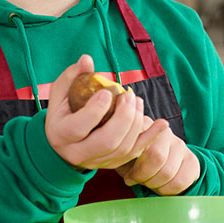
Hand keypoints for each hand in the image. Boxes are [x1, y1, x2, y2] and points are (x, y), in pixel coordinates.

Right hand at [44, 55, 148, 170]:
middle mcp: (79, 153)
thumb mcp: (61, 93)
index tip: (108, 91)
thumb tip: (87, 59)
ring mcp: (98, 161)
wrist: (63, 143)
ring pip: (123, 148)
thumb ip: (73, 76)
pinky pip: (135, 153)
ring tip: (137, 100)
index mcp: (62, 134)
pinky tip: (162, 123)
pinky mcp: (113, 163)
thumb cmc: (63, 112)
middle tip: (128, 95)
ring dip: (135, 123)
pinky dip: (151, 137)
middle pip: (107, 141)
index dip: (95, 110)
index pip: (79, 127)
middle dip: (123, 117)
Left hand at [116, 120, 200, 195]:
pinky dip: (170, 190)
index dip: (136, 169)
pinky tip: (163, 186)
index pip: (143, 146)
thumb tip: (127, 170)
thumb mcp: (123, 155)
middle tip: (140, 181)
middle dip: (145, 177)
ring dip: (156, 185)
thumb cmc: (133, 160)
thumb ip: (122, 156)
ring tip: (150, 183)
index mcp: (144, 125)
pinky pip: (182, 181)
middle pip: (157, 158)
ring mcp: (180, 144)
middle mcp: (165, 132)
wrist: (157, 162)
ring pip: (169, 172)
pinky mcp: (191, 159)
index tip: (130, 179)